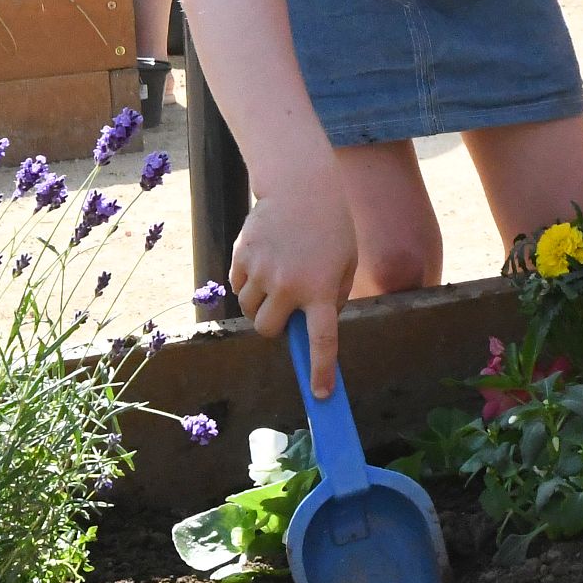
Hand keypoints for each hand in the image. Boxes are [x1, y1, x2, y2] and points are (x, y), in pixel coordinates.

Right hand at [229, 182, 358, 399]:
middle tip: (286, 308)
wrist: (302, 187)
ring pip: (250, 309)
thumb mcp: (345, 263)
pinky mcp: (242, 257)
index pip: (321, 341)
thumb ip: (330, 297)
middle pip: (268, 330)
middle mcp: (288, 285)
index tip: (321, 395)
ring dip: (261, 303)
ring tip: (277, 275)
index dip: (320, 371)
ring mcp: (262, 271)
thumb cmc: (331, 228)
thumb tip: (308, 327)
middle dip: (275, 326)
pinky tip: (265, 260)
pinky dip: (248, 283)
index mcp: (320, 289)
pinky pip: (238, 286)